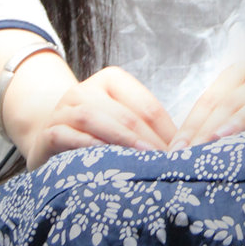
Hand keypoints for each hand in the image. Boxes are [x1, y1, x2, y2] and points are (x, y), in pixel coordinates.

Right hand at [13, 65, 176, 170]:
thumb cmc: (96, 132)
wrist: (47, 133)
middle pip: (124, 114)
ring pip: (94, 119)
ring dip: (121, 141)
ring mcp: (65, 109)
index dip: (167, 131)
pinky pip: (67, 136)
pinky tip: (104, 161)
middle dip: (149, 140)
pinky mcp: (49, 131)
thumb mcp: (121, 122)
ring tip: (142, 160)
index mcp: (112, 81)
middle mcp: (86, 90)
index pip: (146, 106)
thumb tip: (197, 145)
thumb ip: (149, 129)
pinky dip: (87, 147)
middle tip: (168, 165)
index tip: (183, 156)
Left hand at [169, 61, 244, 149]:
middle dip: (207, 129)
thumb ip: (223, 118)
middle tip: (189, 154)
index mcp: (239, 75)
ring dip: (240, 121)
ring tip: (220, 138)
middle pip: (230, 103)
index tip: (174, 151)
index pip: (210, 101)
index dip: (191, 125)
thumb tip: (185, 149)